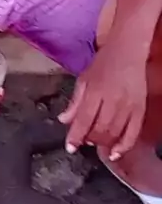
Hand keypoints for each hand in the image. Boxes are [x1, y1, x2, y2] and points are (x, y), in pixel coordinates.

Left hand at [59, 40, 146, 160]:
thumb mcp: (84, 78)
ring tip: (96, 142)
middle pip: (99, 129)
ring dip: (103, 143)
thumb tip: (63, 120)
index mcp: (95, 90)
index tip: (70, 147)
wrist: (128, 51)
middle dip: (89, 139)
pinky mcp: (140, 109)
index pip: (84, 118)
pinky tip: (114, 153)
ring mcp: (128, 105)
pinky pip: (133, 133)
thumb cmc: (103, 63)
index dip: (75, 136)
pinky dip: (123, 146)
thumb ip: (75, 101)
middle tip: (83, 141)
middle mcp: (112, 99)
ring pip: (114, 133)